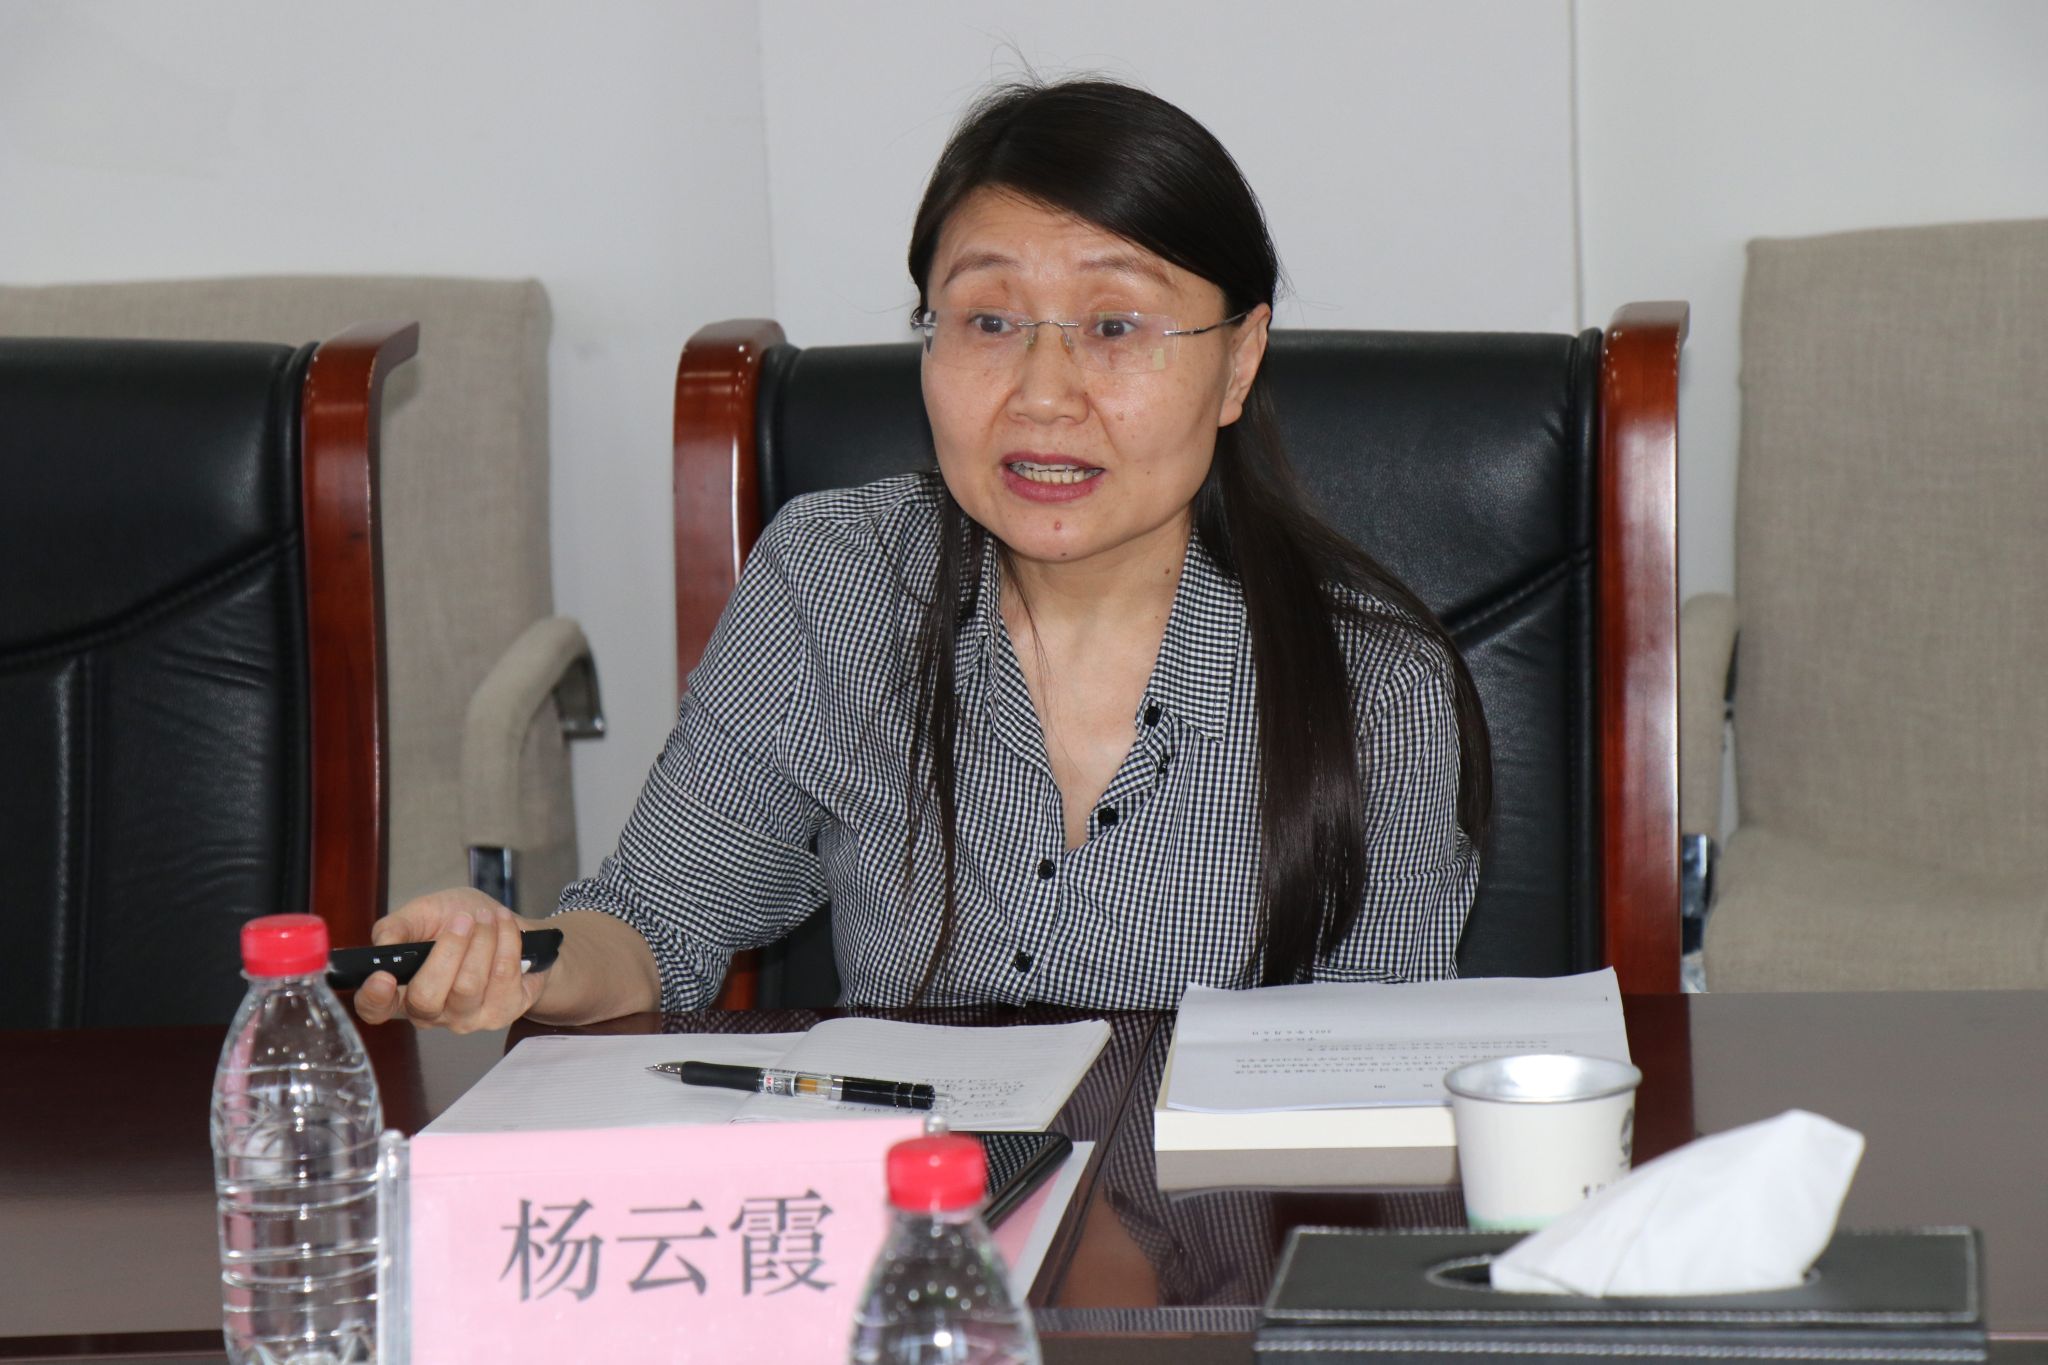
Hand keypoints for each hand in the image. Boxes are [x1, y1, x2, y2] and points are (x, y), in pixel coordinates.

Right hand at [351, 887, 550, 1032]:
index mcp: (402, 991)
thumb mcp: (424, 913)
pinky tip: (505, 925)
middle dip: (449, 948)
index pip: (375, 1010)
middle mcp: (431, 1013)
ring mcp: (467, 1018)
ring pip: (468, 985)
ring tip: (487, 916)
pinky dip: (507, 941)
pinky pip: (504, 977)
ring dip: (483, 940)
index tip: (383, 977)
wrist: (513, 928)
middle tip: (464, 919)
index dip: (374, 999)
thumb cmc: (461, 921)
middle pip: (427, 997)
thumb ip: (397, 926)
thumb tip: (384, 944)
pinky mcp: (502, 1013)